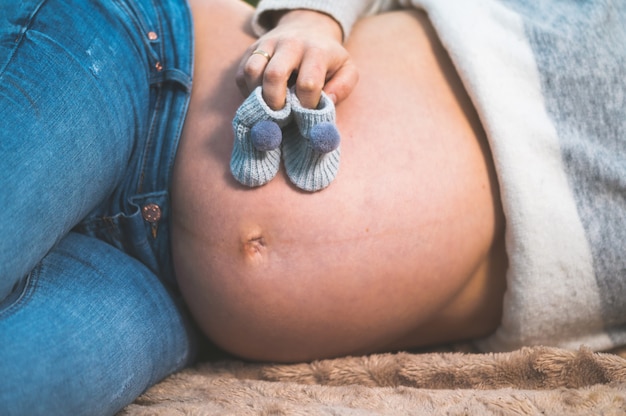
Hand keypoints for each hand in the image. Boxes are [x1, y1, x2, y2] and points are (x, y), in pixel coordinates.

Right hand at [236, 9, 358, 109]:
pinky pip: (241, 75)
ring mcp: (266, 45)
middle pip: (274, 75)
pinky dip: (248, 92)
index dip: (307, 105)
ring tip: (270, 107)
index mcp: (316, 51)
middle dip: (277, 103)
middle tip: (282, 116)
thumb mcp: (346, 69)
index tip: (308, 112)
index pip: (308, 83)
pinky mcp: (250, 51)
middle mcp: (289, 44)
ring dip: (258, 97)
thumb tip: (325, 103)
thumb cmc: (328, 58)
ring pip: (252, 72)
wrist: (307, 28)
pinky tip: (262, 97)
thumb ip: (343, 87)